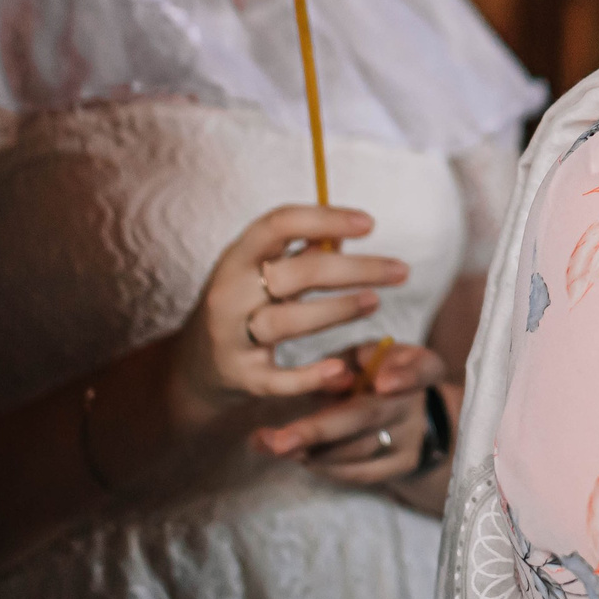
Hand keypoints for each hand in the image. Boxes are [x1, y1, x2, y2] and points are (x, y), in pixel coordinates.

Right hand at [167, 204, 403, 430]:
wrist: (196, 365)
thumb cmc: (244, 305)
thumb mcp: (261, 271)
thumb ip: (301, 252)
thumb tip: (348, 231)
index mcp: (238, 257)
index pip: (279, 224)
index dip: (325, 219)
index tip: (370, 223)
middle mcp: (230, 293)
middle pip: (296, 273)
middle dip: (354, 269)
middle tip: (401, 271)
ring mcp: (232, 336)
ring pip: (287, 321)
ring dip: (337, 311)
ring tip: (375, 302)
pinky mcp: (241, 377)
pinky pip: (278, 379)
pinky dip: (310, 376)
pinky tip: (342, 370)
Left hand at [253, 339, 451, 486]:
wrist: (417, 417)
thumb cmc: (381, 373)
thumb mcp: (372, 355)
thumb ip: (349, 361)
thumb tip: (323, 377)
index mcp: (420, 368)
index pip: (421, 369)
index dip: (405, 376)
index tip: (384, 383)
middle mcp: (418, 405)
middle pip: (369, 417)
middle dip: (321, 429)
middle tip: (280, 440)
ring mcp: (410, 441)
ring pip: (358, 451)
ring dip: (311, 451)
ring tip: (270, 444)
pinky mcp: (398, 467)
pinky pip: (359, 472)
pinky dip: (324, 466)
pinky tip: (294, 455)